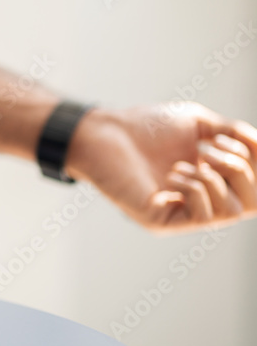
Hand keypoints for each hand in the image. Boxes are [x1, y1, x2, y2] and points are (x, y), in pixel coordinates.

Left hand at [67, 103, 256, 231]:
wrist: (104, 132)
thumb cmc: (146, 126)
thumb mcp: (200, 124)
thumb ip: (233, 134)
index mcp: (214, 180)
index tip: (235, 137)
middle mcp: (202, 200)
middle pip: (253, 203)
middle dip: (241, 169)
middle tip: (210, 149)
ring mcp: (181, 213)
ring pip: (231, 212)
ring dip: (216, 178)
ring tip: (189, 160)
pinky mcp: (161, 221)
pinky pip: (201, 216)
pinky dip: (196, 189)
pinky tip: (174, 173)